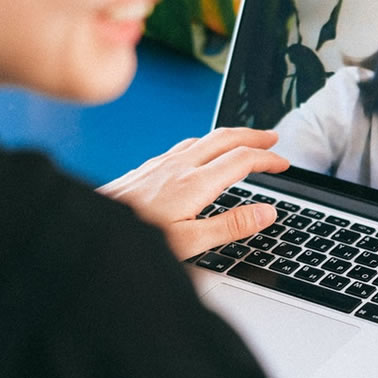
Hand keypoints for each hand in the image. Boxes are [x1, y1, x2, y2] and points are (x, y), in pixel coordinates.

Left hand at [97, 127, 289, 259]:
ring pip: (205, 138)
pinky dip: (208, 142)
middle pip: (226, 138)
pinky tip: (202, 151)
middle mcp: (180, 166)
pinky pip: (186, 144)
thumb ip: (231, 226)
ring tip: (246, 142)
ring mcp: (163, 163)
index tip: (284, 163)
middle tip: (274, 139)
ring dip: (232, 136)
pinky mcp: (149, 166)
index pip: (242, 160)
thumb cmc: (138, 238)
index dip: (267, 159)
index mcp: (195, 183)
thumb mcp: (190, 242)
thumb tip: (267, 212)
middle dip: (254, 136)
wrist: (94, 225)